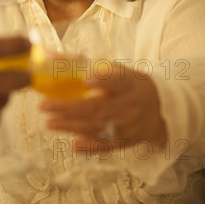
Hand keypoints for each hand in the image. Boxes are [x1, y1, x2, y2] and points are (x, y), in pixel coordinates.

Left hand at [40, 63, 166, 150]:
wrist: (160, 110)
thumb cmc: (128, 85)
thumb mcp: (115, 70)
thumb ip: (84, 64)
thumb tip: (50, 57)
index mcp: (129, 83)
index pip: (118, 81)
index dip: (103, 80)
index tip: (87, 78)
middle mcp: (130, 105)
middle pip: (99, 108)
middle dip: (69, 107)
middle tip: (44, 105)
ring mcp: (128, 125)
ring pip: (98, 127)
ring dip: (71, 126)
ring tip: (49, 122)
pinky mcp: (125, 141)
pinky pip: (107, 146)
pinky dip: (90, 147)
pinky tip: (73, 145)